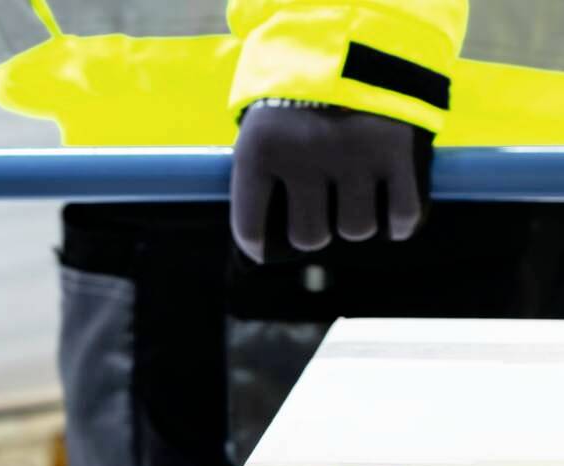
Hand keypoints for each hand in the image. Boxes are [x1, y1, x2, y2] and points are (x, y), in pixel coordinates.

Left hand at [230, 103, 433, 263]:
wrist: (357, 30)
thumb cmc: (301, 85)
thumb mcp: (264, 118)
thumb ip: (264, 167)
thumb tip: (266, 235)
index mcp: (260, 151)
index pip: (251, 228)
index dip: (259, 246)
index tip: (265, 248)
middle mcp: (303, 157)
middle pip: (309, 236)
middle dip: (314, 232)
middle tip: (320, 216)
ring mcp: (352, 154)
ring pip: (356, 229)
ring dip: (356, 224)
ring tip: (354, 203)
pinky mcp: (397, 149)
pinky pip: (401, 212)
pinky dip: (399, 223)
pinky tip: (393, 221)